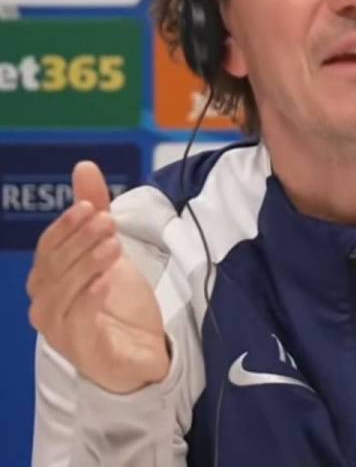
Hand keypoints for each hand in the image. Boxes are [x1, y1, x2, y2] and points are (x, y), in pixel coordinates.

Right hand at [27, 161, 169, 393]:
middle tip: (106, 220)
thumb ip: (97, 209)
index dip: (66, 225)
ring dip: (86, 264)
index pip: (49, 247)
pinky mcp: (85, 352)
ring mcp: (62, 332)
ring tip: (112, 243)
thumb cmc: (119, 303)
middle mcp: (47, 306)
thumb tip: (84, 165)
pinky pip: (78, 324)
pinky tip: (107, 280)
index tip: (89, 204)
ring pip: (62, 294)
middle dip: (79, 240)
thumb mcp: (110, 249)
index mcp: (50, 280)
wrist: (144, 350)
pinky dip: (90, 299)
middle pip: (54, 267)